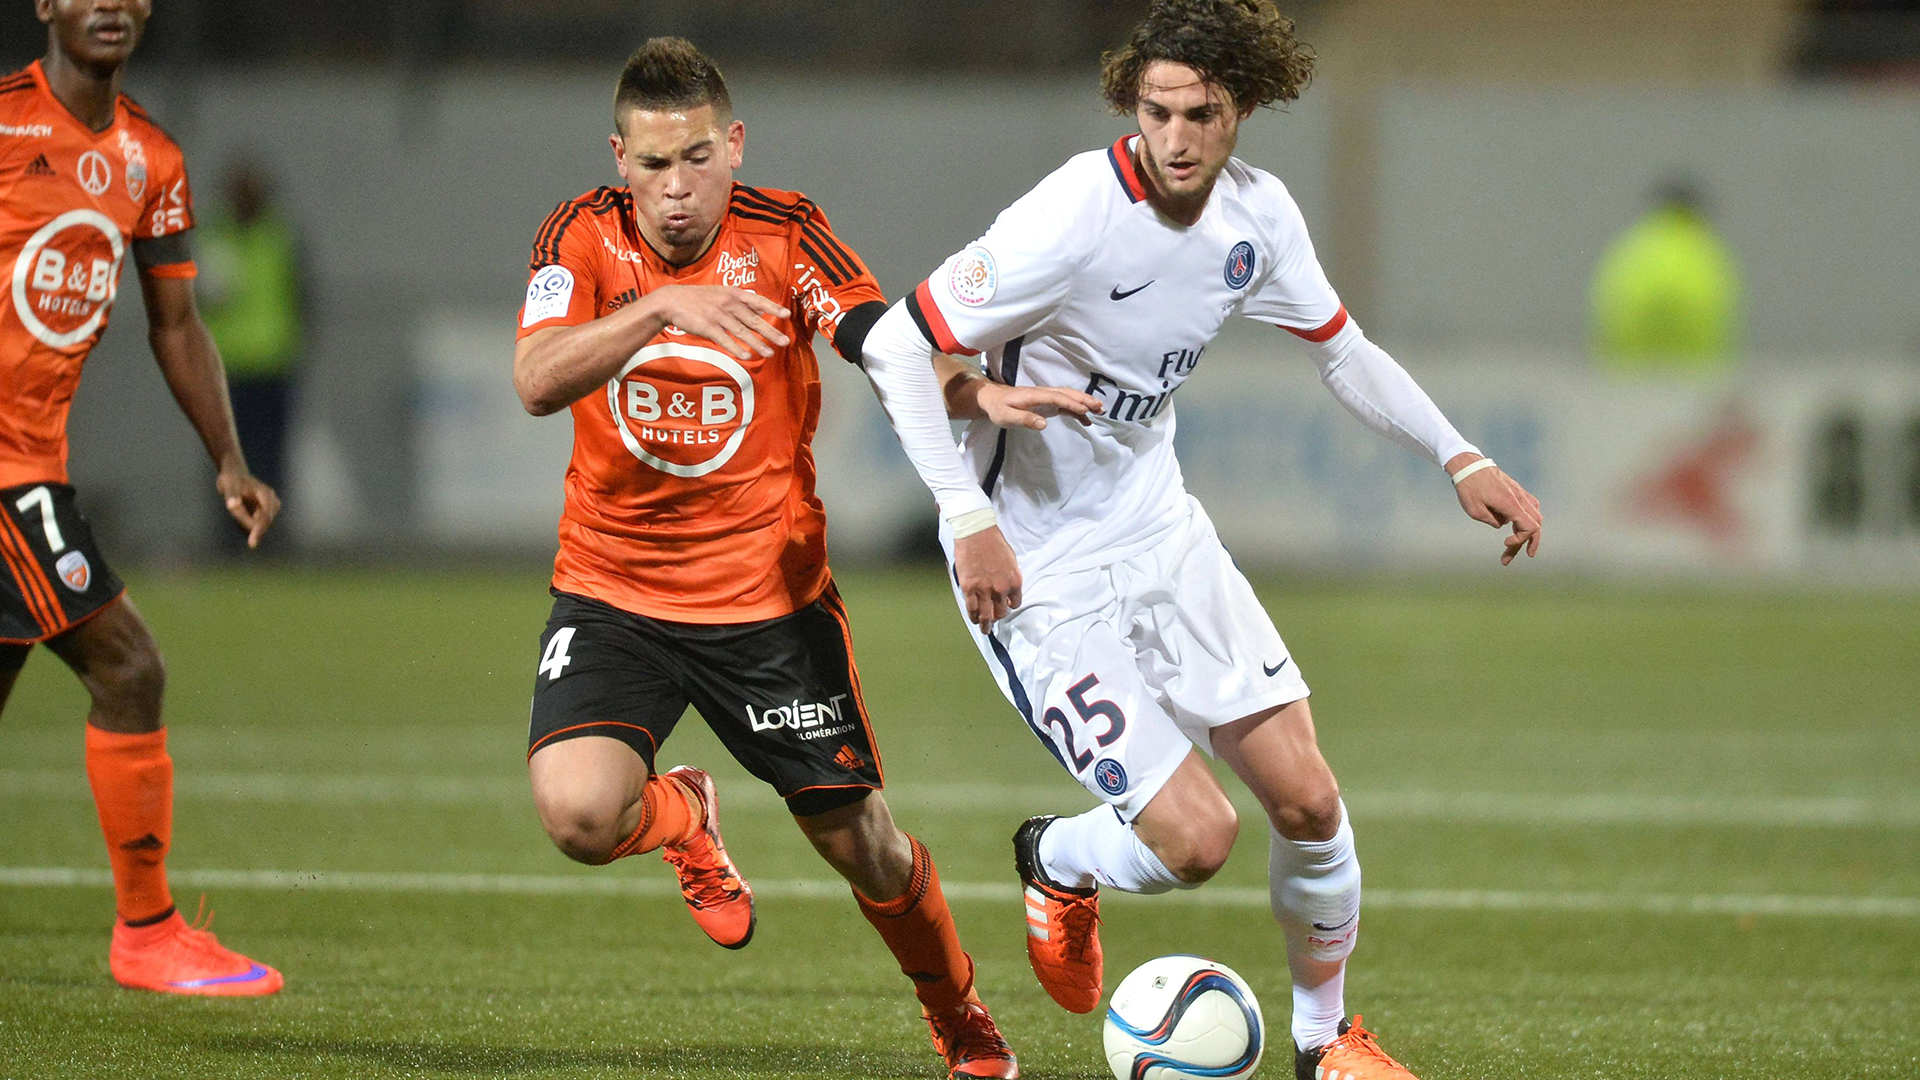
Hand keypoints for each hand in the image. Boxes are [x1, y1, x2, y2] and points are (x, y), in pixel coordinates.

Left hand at [217, 468, 280, 548]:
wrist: (234, 474)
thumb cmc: (231, 479)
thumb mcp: (229, 485)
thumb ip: (231, 495)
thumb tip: (232, 505)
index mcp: (266, 494)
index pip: (266, 517)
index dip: (258, 530)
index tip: (251, 544)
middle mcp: (272, 501)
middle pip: (264, 522)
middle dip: (251, 526)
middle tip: (236, 515)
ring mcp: (270, 506)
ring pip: (261, 524)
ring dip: (248, 522)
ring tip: (237, 510)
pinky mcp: (265, 511)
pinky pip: (257, 522)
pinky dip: (248, 522)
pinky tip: (241, 512)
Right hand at [655, 285, 791, 359]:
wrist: (672, 301)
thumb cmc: (699, 298)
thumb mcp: (722, 293)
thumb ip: (742, 301)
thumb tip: (762, 307)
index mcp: (733, 294)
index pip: (757, 300)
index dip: (772, 308)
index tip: (787, 315)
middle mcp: (728, 303)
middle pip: (753, 320)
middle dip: (771, 332)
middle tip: (785, 341)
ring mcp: (717, 315)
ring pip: (741, 332)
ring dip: (757, 344)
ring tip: (770, 354)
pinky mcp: (707, 327)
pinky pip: (724, 339)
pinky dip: (736, 348)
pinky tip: (747, 356)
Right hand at [953, 525, 1021, 631]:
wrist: (976, 532)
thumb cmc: (993, 542)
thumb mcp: (1010, 560)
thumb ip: (1009, 576)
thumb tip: (1006, 588)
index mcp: (1014, 581)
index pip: (1015, 603)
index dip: (1009, 606)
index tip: (1005, 607)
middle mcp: (1002, 588)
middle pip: (1001, 612)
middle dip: (998, 617)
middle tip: (994, 620)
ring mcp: (985, 590)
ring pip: (986, 616)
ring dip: (985, 625)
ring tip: (984, 628)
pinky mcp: (970, 588)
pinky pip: (972, 609)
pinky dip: (973, 616)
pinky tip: (974, 619)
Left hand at [977, 382, 1103, 429]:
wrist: (993, 399)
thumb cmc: (998, 408)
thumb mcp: (1006, 416)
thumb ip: (1024, 419)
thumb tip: (1043, 424)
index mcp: (1035, 395)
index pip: (1057, 397)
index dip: (1071, 402)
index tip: (1085, 409)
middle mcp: (1043, 394)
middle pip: (1067, 394)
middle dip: (1084, 399)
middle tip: (1100, 407)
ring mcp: (1047, 398)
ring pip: (1069, 397)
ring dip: (1084, 402)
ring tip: (1100, 410)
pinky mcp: (1048, 404)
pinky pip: (1065, 406)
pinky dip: (1077, 410)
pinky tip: (1086, 420)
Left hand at [1447, 453, 1541, 565]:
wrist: (1468, 465)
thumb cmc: (1468, 487)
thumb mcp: (1475, 510)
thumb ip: (1492, 521)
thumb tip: (1502, 525)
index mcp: (1511, 503)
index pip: (1530, 527)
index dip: (1520, 539)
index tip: (1504, 543)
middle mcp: (1519, 498)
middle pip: (1535, 524)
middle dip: (1527, 543)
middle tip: (1510, 558)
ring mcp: (1519, 493)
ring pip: (1534, 515)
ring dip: (1528, 533)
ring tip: (1519, 548)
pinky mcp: (1516, 490)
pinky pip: (1529, 507)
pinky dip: (1527, 519)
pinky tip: (1519, 527)